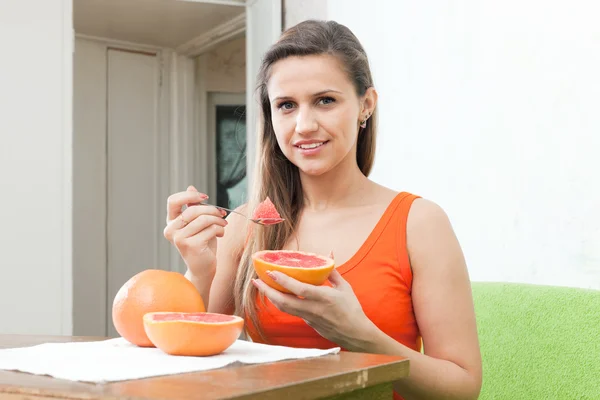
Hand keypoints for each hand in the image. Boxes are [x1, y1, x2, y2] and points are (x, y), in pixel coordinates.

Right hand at [163, 186, 227, 277]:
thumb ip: (194, 206)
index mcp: (171, 222)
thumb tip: (191, 187)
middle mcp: (171, 230)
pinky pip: (210, 230)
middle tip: (222, 214)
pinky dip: (220, 230)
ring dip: (217, 220)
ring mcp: (179, 238)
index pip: (173, 201)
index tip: (205, 196)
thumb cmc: (202, 243)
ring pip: (203, 219)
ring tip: (223, 225)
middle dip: (211, 209)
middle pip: (193, 209)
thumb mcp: (198, 222)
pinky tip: (221, 234)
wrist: (203, 268)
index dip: (189, 195)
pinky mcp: (190, 245)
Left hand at [252, 268, 376, 350]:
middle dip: (267, 291)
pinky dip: (281, 302)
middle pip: (284, 302)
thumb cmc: (352, 309)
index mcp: (324, 298)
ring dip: (271, 297)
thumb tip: (328, 255)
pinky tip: (276, 295)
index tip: (271, 272)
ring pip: (284, 308)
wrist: (355, 334)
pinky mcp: (308, 323)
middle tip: (256, 280)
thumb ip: (333, 272)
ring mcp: (309, 318)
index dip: (283, 281)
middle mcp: (313, 309)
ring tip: (261, 286)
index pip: (299, 289)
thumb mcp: (345, 288)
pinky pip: (291, 311)